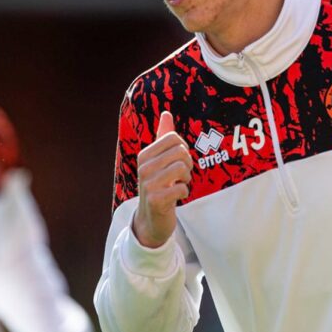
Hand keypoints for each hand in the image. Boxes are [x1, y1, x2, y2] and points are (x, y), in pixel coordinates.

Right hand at [132, 111, 191, 247]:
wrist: (150, 218)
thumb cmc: (158, 185)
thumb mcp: (159, 160)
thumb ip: (163, 137)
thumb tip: (166, 113)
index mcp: (144, 155)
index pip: (174, 137)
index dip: (183, 148)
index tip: (179, 161)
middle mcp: (143, 167)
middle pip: (180, 152)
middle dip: (187, 164)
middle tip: (181, 175)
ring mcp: (148, 184)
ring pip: (182, 168)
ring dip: (186, 178)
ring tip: (179, 184)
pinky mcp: (155, 200)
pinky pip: (182, 188)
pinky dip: (184, 192)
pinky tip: (176, 196)